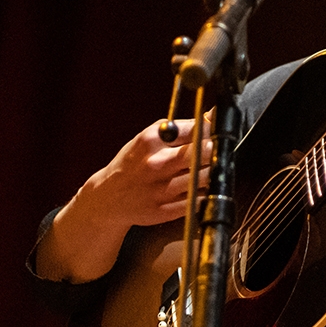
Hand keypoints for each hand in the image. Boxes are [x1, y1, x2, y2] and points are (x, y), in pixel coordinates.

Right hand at [34, 119, 213, 282]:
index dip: (211, 130)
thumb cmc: (132, 164)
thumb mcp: (148, 139)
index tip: (215, 133)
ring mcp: (161, 189)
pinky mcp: (165, 210)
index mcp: (151, 140)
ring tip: (208, 169)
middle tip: (216, 151)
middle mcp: (156, 164)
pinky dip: (205, 192)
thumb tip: (211, 116)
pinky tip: (200, 187)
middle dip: (215, 150)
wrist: (108, 198)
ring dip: (212, 172)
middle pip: (203, 152)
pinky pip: (198, 199)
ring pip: (204, 177)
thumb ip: (179, 130)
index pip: (195, 129)